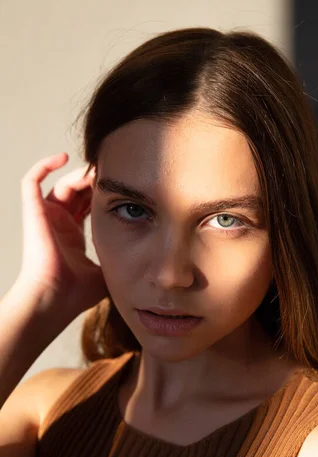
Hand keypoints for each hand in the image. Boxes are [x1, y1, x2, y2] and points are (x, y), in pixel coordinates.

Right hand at [15, 152, 107, 319]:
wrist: (54, 300)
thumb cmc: (76, 294)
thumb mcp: (107, 272)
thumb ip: (121, 262)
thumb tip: (146, 263)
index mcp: (73, 238)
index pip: (88, 207)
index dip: (104, 195)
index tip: (123, 186)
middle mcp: (58, 225)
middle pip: (77, 192)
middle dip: (95, 181)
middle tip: (114, 174)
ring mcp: (45, 217)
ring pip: (61, 183)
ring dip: (79, 173)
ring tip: (99, 168)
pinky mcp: (33, 211)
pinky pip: (32, 180)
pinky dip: (45, 165)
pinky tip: (64, 157)